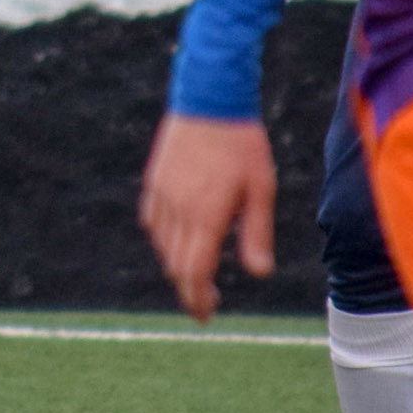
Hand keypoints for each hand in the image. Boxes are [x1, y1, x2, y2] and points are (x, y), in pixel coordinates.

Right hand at [138, 112, 276, 321]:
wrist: (210, 96)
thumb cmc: (242, 143)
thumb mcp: (260, 188)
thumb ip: (256, 233)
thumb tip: (259, 273)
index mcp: (205, 215)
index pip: (193, 272)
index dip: (197, 300)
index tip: (205, 316)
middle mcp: (178, 209)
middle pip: (175, 264)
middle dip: (189, 288)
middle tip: (207, 300)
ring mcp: (162, 193)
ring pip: (162, 245)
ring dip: (177, 263)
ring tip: (197, 269)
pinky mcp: (154, 179)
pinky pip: (152, 221)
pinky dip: (163, 239)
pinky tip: (177, 238)